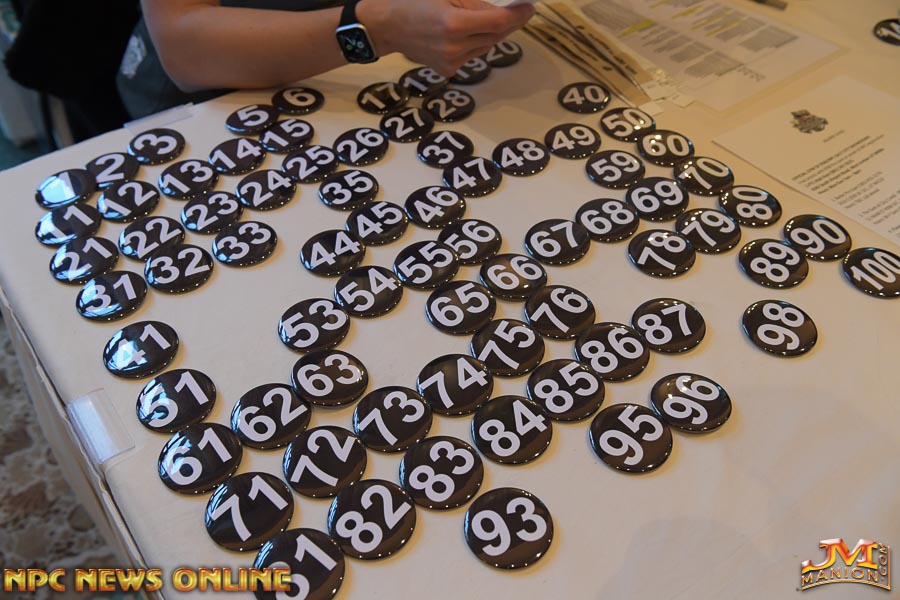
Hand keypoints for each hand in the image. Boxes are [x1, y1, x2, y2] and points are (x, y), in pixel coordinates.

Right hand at [358, 0, 534, 75]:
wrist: (386, 26)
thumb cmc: (414, 1)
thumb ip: (474, 2)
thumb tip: (502, 10)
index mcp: (454, 24)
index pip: (498, 22)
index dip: (517, 15)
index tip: (529, 8)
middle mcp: (455, 47)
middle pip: (496, 37)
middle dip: (509, 24)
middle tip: (517, 12)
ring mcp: (451, 62)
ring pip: (485, 47)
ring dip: (492, 34)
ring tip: (488, 20)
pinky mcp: (447, 70)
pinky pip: (472, 56)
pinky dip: (475, 44)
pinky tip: (466, 34)